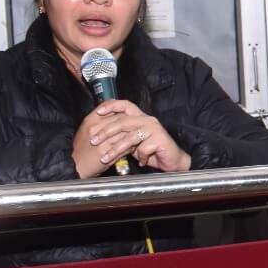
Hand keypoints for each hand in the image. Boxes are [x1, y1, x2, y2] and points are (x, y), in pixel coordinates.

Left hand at [73, 100, 190, 177]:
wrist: (173, 161)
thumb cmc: (153, 152)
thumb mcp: (133, 143)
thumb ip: (122, 136)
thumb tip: (101, 134)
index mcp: (141, 118)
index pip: (125, 106)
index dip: (111, 106)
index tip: (98, 112)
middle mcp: (147, 120)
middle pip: (123, 121)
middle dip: (105, 131)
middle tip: (94, 140)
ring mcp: (154, 129)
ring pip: (130, 137)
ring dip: (115, 149)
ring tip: (106, 158)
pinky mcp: (160, 139)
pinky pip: (143, 148)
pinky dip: (140, 157)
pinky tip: (141, 162)